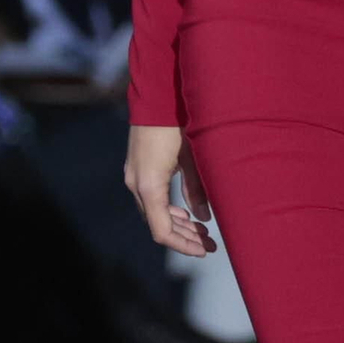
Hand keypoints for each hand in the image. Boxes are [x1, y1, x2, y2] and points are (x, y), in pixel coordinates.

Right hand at [125, 123, 218, 257]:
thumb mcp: (194, 156)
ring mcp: (134, 175)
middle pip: (157, 224)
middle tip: (209, 244)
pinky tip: (185, 211)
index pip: (162, 231)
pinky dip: (168, 209)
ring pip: (153, 212)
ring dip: (177, 223)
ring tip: (201, 230)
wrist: (158, 92)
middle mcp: (136, 183)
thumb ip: (198, 189)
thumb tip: (203, 218)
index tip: (204, 250)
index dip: (183, 245)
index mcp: (150, 185)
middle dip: (184, 236)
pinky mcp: (137, 167)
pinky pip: (150, 198)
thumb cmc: (179, 122)